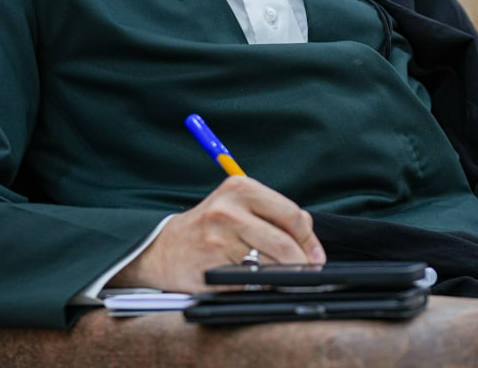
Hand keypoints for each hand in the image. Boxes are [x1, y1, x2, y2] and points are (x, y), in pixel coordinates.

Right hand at [108, 175, 325, 292]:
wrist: (160, 249)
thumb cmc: (209, 227)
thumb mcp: (236, 206)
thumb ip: (273, 216)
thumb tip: (311, 246)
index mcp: (240, 188)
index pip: (292, 215)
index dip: (310, 240)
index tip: (316, 255)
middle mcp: (228, 211)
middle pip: (285, 243)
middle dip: (303, 263)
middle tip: (308, 274)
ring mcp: (218, 242)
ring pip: (271, 266)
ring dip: (283, 278)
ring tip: (283, 279)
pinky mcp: (211, 270)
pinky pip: (251, 285)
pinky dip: (261, 289)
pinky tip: (258, 286)